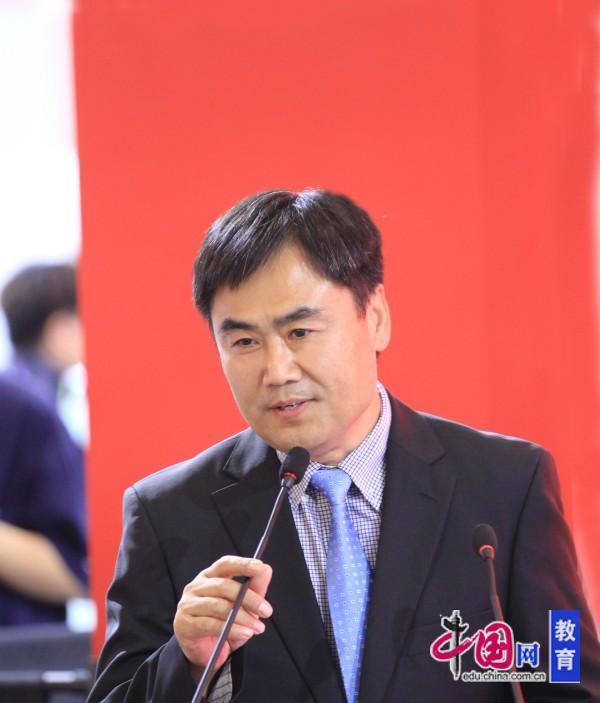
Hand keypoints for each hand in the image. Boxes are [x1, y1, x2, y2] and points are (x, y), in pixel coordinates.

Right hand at [174, 555, 272, 672]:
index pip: (225, 564)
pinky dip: (231, 629)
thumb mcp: (244, 606)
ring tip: (257, 627)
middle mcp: (196, 586)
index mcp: (210, 576)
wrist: (205, 653)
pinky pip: (210, 624)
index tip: (259, 567)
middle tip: (266, 610)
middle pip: (223, 586)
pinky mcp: (184, 624)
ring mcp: (188, 604)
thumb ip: (255, 587)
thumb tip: (266, 569)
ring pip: (218, 606)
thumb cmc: (224, 624)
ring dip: (242, 617)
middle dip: (249, 598)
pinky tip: (245, 633)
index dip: (242, 564)